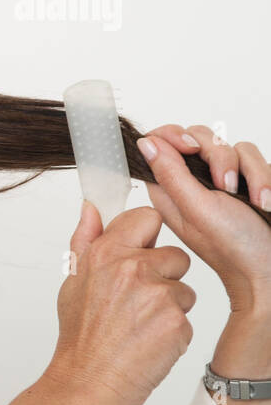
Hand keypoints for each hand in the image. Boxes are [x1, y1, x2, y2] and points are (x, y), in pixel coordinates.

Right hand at [47, 201, 195, 404]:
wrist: (88, 380)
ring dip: (170, 305)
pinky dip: (173, 330)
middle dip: (164, 276)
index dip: (148, 236)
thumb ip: (86, 239)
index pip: (147, 217)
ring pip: (184, 289)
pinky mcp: (177, 321)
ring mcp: (157, 295)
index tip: (140, 251)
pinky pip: (187, 316)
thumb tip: (90, 207)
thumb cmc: (80, 335)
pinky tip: (149, 340)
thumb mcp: (73, 280)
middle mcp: (132, 268)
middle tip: (136, 302)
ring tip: (140, 324)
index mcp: (106, 253)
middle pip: (175, 255)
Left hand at [136, 125, 270, 314]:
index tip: (191, 148)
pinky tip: (265, 202)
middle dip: (219, 157)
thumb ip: (170, 174)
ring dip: (248, 173)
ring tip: (252, 201)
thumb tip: (145, 143)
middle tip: (224, 186)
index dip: (174, 135)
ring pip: (234, 148)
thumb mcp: (195, 208)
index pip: (162, 142)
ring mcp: (225, 181)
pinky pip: (257, 160)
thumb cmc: (232, 248)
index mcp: (171, 188)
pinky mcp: (250, 182)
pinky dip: (264, 179)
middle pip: (200, 138)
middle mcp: (195, 182)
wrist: (270, 269)